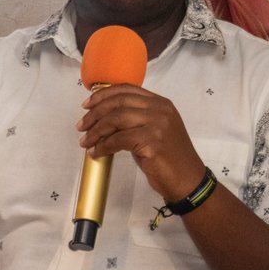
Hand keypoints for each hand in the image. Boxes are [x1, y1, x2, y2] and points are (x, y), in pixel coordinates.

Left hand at [77, 83, 204, 201]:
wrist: (187, 179)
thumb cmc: (169, 158)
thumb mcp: (155, 130)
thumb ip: (136, 119)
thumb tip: (104, 118)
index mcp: (161, 103)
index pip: (127, 89)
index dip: (103, 95)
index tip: (87, 104)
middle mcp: (160, 110)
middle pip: (118, 103)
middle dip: (95, 113)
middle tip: (81, 126)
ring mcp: (157, 125)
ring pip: (116, 119)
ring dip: (96, 131)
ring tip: (85, 141)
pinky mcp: (152, 142)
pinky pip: (118, 140)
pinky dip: (103, 146)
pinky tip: (96, 153)